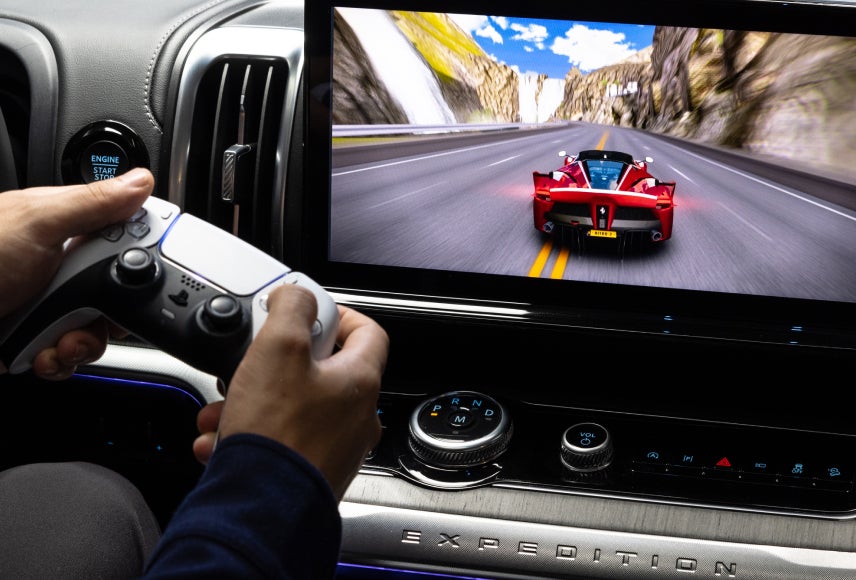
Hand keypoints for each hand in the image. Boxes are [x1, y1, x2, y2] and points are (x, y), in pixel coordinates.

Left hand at [0, 168, 153, 377]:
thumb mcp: (35, 222)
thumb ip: (93, 203)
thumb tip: (140, 181)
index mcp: (63, 227)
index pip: (125, 234)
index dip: (143, 253)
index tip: (147, 268)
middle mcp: (58, 265)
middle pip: (118, 289)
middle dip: (111, 310)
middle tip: (90, 310)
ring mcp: (47, 303)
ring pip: (96, 327)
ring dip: (80, 342)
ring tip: (55, 340)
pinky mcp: (34, 337)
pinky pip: (69, 354)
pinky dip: (58, 360)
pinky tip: (39, 353)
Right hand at [192, 284, 388, 498]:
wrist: (261, 507)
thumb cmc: (278, 435)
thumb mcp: (279, 347)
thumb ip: (292, 309)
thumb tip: (298, 295)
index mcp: (359, 381)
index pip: (368, 332)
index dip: (339, 315)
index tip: (311, 314)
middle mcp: (356, 416)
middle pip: (321, 372)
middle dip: (276, 366)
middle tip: (253, 365)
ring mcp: (336, 448)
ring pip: (293, 409)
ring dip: (256, 402)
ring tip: (224, 409)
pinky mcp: (311, 473)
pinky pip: (282, 441)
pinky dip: (252, 435)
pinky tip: (221, 439)